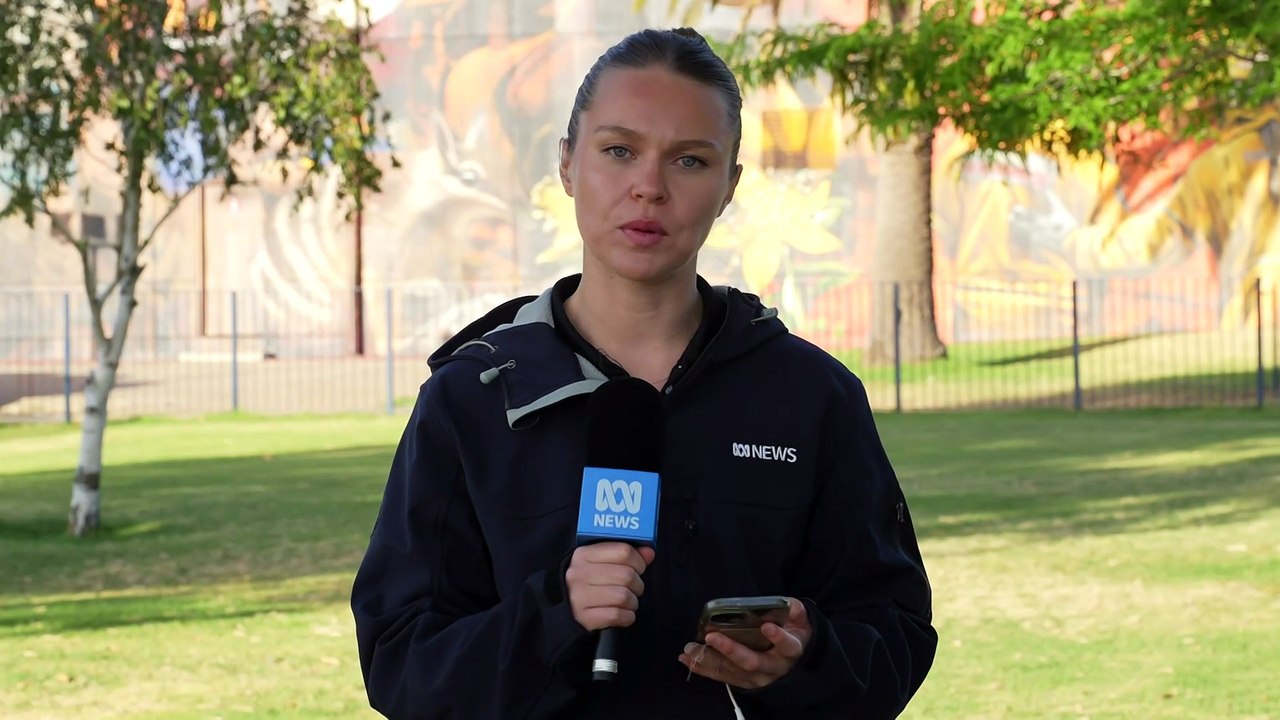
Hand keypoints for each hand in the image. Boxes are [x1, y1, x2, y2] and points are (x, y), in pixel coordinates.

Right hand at [566, 542, 655, 630]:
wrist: (566, 607)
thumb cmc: (589, 581)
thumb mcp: (601, 562)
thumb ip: (626, 555)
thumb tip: (649, 552)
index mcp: (584, 555)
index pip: (623, 551)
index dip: (639, 561)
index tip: (639, 567)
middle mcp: (579, 574)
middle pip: (627, 575)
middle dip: (637, 584)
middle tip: (633, 587)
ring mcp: (579, 597)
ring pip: (624, 597)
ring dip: (632, 602)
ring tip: (627, 601)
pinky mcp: (584, 618)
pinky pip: (617, 615)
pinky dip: (626, 616)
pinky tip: (622, 613)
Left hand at [678, 597, 811, 688]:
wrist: (791, 660)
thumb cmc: (792, 633)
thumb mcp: (800, 621)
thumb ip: (796, 611)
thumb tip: (790, 605)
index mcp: (790, 651)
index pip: (788, 646)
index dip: (778, 638)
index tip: (766, 626)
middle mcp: (773, 668)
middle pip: (753, 662)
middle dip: (731, 650)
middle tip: (712, 636)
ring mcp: (757, 677)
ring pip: (733, 671)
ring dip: (710, 660)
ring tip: (690, 649)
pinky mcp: (743, 681)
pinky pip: (722, 676)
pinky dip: (703, 668)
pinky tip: (686, 659)